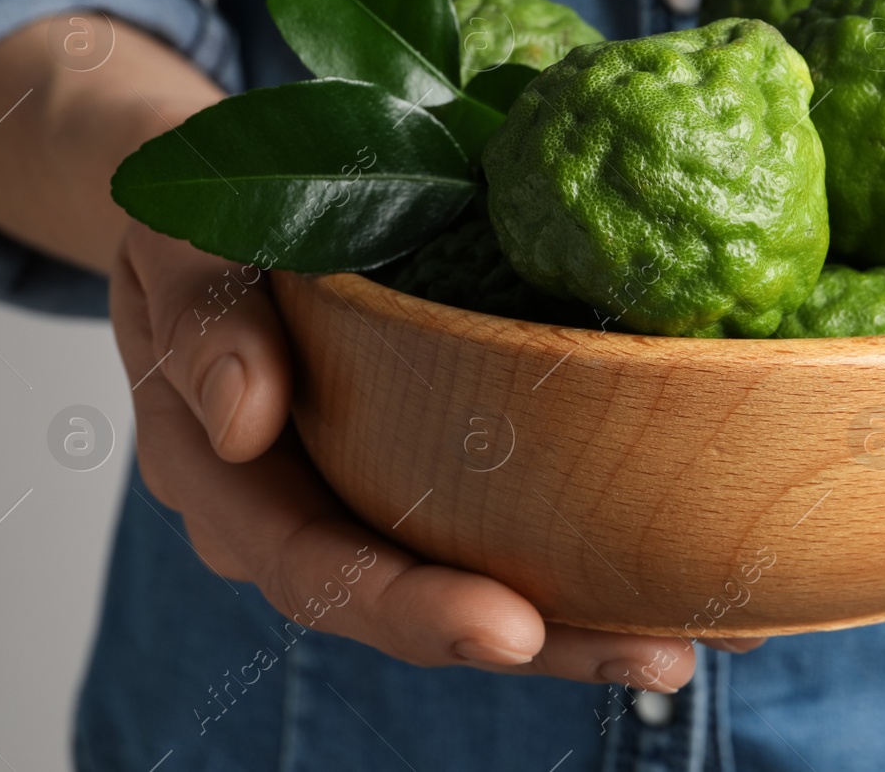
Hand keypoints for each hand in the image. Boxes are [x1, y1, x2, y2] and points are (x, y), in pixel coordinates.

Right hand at [112, 221, 740, 689]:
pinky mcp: (433, 477)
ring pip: (484, 584)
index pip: (322, 571)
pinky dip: (596, 554)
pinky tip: (687, 565)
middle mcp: (314, 521)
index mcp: (238, 489)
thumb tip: (247, 418)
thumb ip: (204, 328)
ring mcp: (378, 504)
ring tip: (704, 634)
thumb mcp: (179, 253)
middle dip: (547, 642)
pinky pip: (510, 529)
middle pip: (426, 609)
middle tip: (655, 654)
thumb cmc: (198, 240)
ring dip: (592, 619)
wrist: (214, 230)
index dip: (414, 609)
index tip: (509, 628)